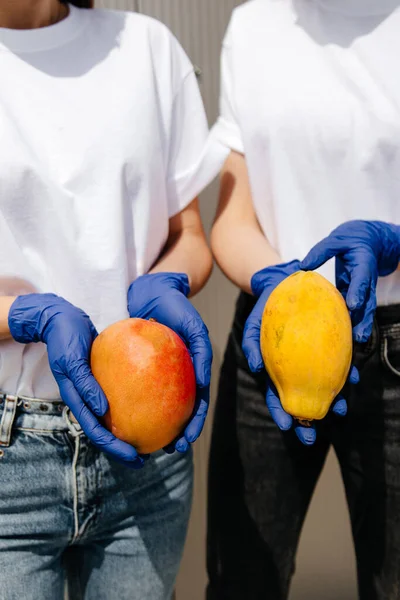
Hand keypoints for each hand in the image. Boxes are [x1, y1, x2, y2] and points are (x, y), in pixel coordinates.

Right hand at [8, 293, 143, 467]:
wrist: (62, 319)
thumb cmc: (65, 338)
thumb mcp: (73, 360)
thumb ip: (86, 385)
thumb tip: (103, 411)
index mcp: (77, 401)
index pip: (96, 432)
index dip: (115, 448)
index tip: (135, 456)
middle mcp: (87, 401)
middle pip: (106, 432)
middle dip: (125, 448)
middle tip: (148, 456)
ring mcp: (94, 392)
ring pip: (113, 418)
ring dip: (130, 431)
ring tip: (152, 438)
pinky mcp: (103, 380)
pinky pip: (121, 396)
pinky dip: (134, 404)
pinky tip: (153, 404)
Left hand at [127, 272, 211, 453]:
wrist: (152, 290)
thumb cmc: (176, 307)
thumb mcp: (194, 327)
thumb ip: (201, 352)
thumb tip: (202, 382)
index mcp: (192, 372)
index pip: (196, 405)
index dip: (193, 426)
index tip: (184, 443)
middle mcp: (176, 377)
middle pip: (176, 412)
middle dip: (172, 435)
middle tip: (163, 452)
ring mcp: (156, 374)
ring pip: (154, 405)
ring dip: (151, 425)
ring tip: (141, 443)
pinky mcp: (137, 367)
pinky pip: (132, 388)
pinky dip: (129, 403)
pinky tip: (118, 416)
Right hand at [242, 261, 358, 444]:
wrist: (284, 283)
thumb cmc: (266, 307)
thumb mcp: (253, 324)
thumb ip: (251, 344)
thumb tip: (255, 369)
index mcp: (275, 369)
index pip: (277, 395)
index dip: (281, 412)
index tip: (287, 427)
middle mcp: (295, 368)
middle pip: (301, 397)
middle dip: (308, 419)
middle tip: (312, 438)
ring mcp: (312, 358)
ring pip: (323, 384)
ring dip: (332, 400)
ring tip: (340, 412)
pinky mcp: (328, 343)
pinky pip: (338, 360)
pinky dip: (345, 371)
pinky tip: (352, 379)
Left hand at [301, 220, 399, 341]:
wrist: (370, 240)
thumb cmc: (350, 239)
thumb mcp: (336, 239)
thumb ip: (322, 251)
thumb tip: (303, 266)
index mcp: (363, 264)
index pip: (361, 279)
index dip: (358, 292)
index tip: (353, 305)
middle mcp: (366, 280)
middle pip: (367, 301)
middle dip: (363, 318)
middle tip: (359, 335)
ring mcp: (364, 289)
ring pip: (365, 309)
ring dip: (361, 325)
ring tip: (357, 342)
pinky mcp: (357, 294)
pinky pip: (356, 309)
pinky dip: (352, 322)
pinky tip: (346, 337)